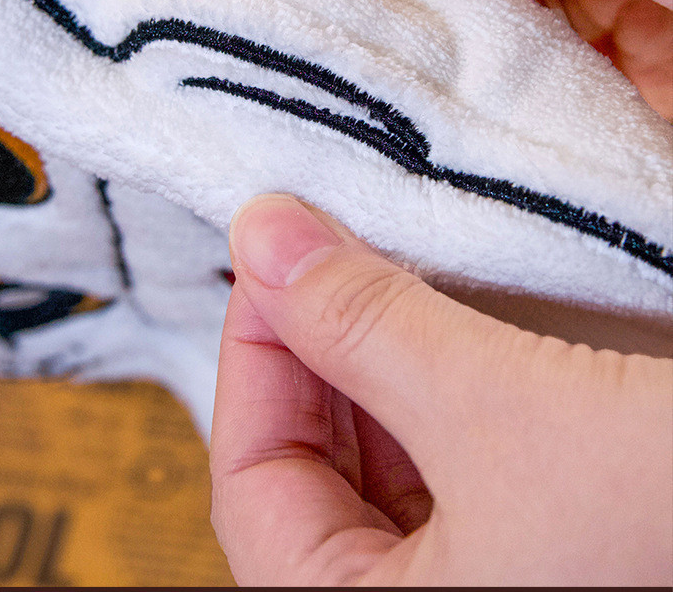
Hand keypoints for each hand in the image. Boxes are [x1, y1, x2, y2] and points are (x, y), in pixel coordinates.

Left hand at [210, 195, 672, 585]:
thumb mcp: (500, 413)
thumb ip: (365, 324)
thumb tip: (261, 233)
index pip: (252, 486)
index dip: (253, 358)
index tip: (268, 257)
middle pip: (309, 477)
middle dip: (312, 354)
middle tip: (319, 253)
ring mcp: (484, 580)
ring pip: (378, 467)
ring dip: (370, 365)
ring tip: (373, 274)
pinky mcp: (537, 543)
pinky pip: (444, 466)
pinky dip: (429, 388)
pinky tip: (436, 322)